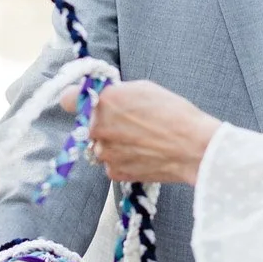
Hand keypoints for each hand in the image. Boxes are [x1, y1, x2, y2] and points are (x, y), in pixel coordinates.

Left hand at [62, 80, 220, 184]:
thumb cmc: (174, 113)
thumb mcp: (143, 89)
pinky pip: (111, 164)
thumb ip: (116, 93)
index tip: (84, 102)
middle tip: (127, 124)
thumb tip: (105, 97)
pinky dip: (123, 159)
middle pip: (87, 126)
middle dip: (102, 124)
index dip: (77, 100)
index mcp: (103, 102)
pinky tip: (142, 153)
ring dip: (112, 144)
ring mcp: (105, 153)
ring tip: (139, 140)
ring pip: (99, 147)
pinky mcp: (115, 173)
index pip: (68, 99)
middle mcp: (98, 129)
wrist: (194, 148)